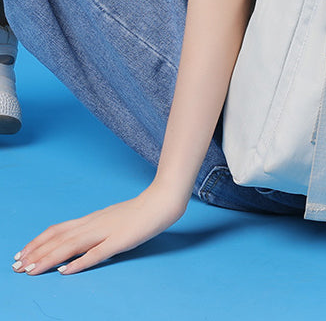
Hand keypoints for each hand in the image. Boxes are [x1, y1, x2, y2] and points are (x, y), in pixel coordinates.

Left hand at [11, 184, 186, 275]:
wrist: (163, 200)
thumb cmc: (141, 211)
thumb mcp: (113, 218)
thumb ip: (96, 230)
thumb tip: (78, 247)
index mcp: (93, 218)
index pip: (58, 229)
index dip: (38, 242)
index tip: (22, 253)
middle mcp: (95, 223)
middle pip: (59, 238)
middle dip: (35, 253)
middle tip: (16, 266)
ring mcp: (107, 232)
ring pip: (71, 246)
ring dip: (48, 259)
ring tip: (31, 270)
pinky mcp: (120, 241)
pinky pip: (96, 253)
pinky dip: (78, 263)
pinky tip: (65, 271)